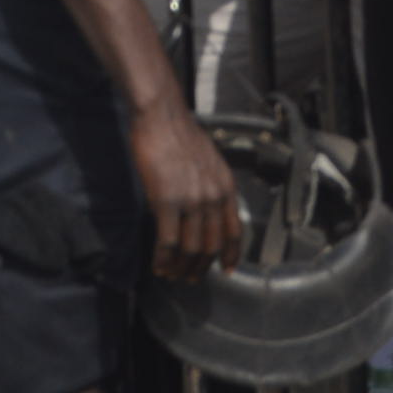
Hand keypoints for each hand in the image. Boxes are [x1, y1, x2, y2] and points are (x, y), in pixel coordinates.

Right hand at [126, 90, 244, 277]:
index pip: (235, 231)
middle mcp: (214, 198)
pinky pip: (168, 242)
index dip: (232, 255)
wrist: (161, 116)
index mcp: (226, 187)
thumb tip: (205, 207)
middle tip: (190, 277)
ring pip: (190, 249)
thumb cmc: (179, 133)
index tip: (227, 270)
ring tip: (172, 275)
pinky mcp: (167, 202)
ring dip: (181, 267)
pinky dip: (164, 259)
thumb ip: (211, 185)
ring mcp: (192, 201)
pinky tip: (158, 266)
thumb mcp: (209, 160)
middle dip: (201, 267)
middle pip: (211, 245)